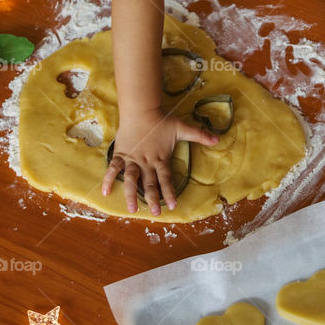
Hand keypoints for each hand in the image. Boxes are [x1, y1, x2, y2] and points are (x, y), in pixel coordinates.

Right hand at [102, 108, 218, 215]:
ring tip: (132, 209)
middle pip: (149, 184)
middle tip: (155, 213)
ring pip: (131, 180)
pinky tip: (105, 192)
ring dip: (131, 195)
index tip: (172, 205)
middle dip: (153, 199)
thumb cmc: (161, 121)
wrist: (141, 110)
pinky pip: (113, 169)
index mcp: (161, 159)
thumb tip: (218, 139)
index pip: (166, 179)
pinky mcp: (121, 155)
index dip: (169, 192)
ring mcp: (133, 159)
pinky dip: (109, 180)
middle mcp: (146, 162)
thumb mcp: (182, 128)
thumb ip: (199, 136)